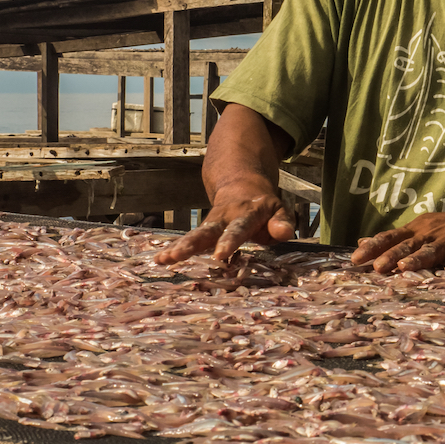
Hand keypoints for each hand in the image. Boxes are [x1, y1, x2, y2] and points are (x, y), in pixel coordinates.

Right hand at [154, 188, 296, 264]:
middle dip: (193, 243)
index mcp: (246, 213)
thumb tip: (284, 234)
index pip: (238, 228)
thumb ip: (282, 223)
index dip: (229, 241)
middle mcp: (224, 217)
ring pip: (195, 234)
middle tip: (178, 256)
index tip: (220, 254)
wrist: (242, 184)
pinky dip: (174, 248)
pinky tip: (160, 259)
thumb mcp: (278, 210)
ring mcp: (211, 223)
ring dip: (180, 247)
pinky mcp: (202, 230)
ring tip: (164, 259)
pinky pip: (189, 239)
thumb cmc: (263, 207)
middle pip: (207, 230)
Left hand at [350, 203, 444, 273]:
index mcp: (416, 231)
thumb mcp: (419, 228)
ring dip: (419, 259)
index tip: (355, 259)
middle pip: (408, 246)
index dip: (373, 248)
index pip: (390, 238)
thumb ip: (393, 239)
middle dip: (392, 256)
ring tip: (406, 267)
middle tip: (377, 267)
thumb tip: (362, 242)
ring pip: (432, 251)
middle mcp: (430, 235)